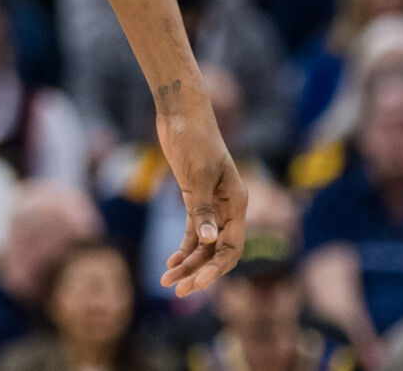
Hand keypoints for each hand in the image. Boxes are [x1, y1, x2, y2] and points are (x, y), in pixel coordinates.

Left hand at [156, 103, 245, 295]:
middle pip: (219, 251)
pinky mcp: (195, 197)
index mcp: (237, 202)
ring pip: (204, 244)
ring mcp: (213, 204)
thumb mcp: (197, 174)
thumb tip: (209, 239)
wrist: (181, 113)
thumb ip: (203, 208)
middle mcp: (229, 207)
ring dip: (188, 263)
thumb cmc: (193, 138)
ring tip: (166, 280)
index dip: (216, 269)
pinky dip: (184, 247)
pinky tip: (171, 262)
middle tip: (178, 290)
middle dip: (200, 272)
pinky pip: (194, 231)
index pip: (232, 247)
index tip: (197, 284)